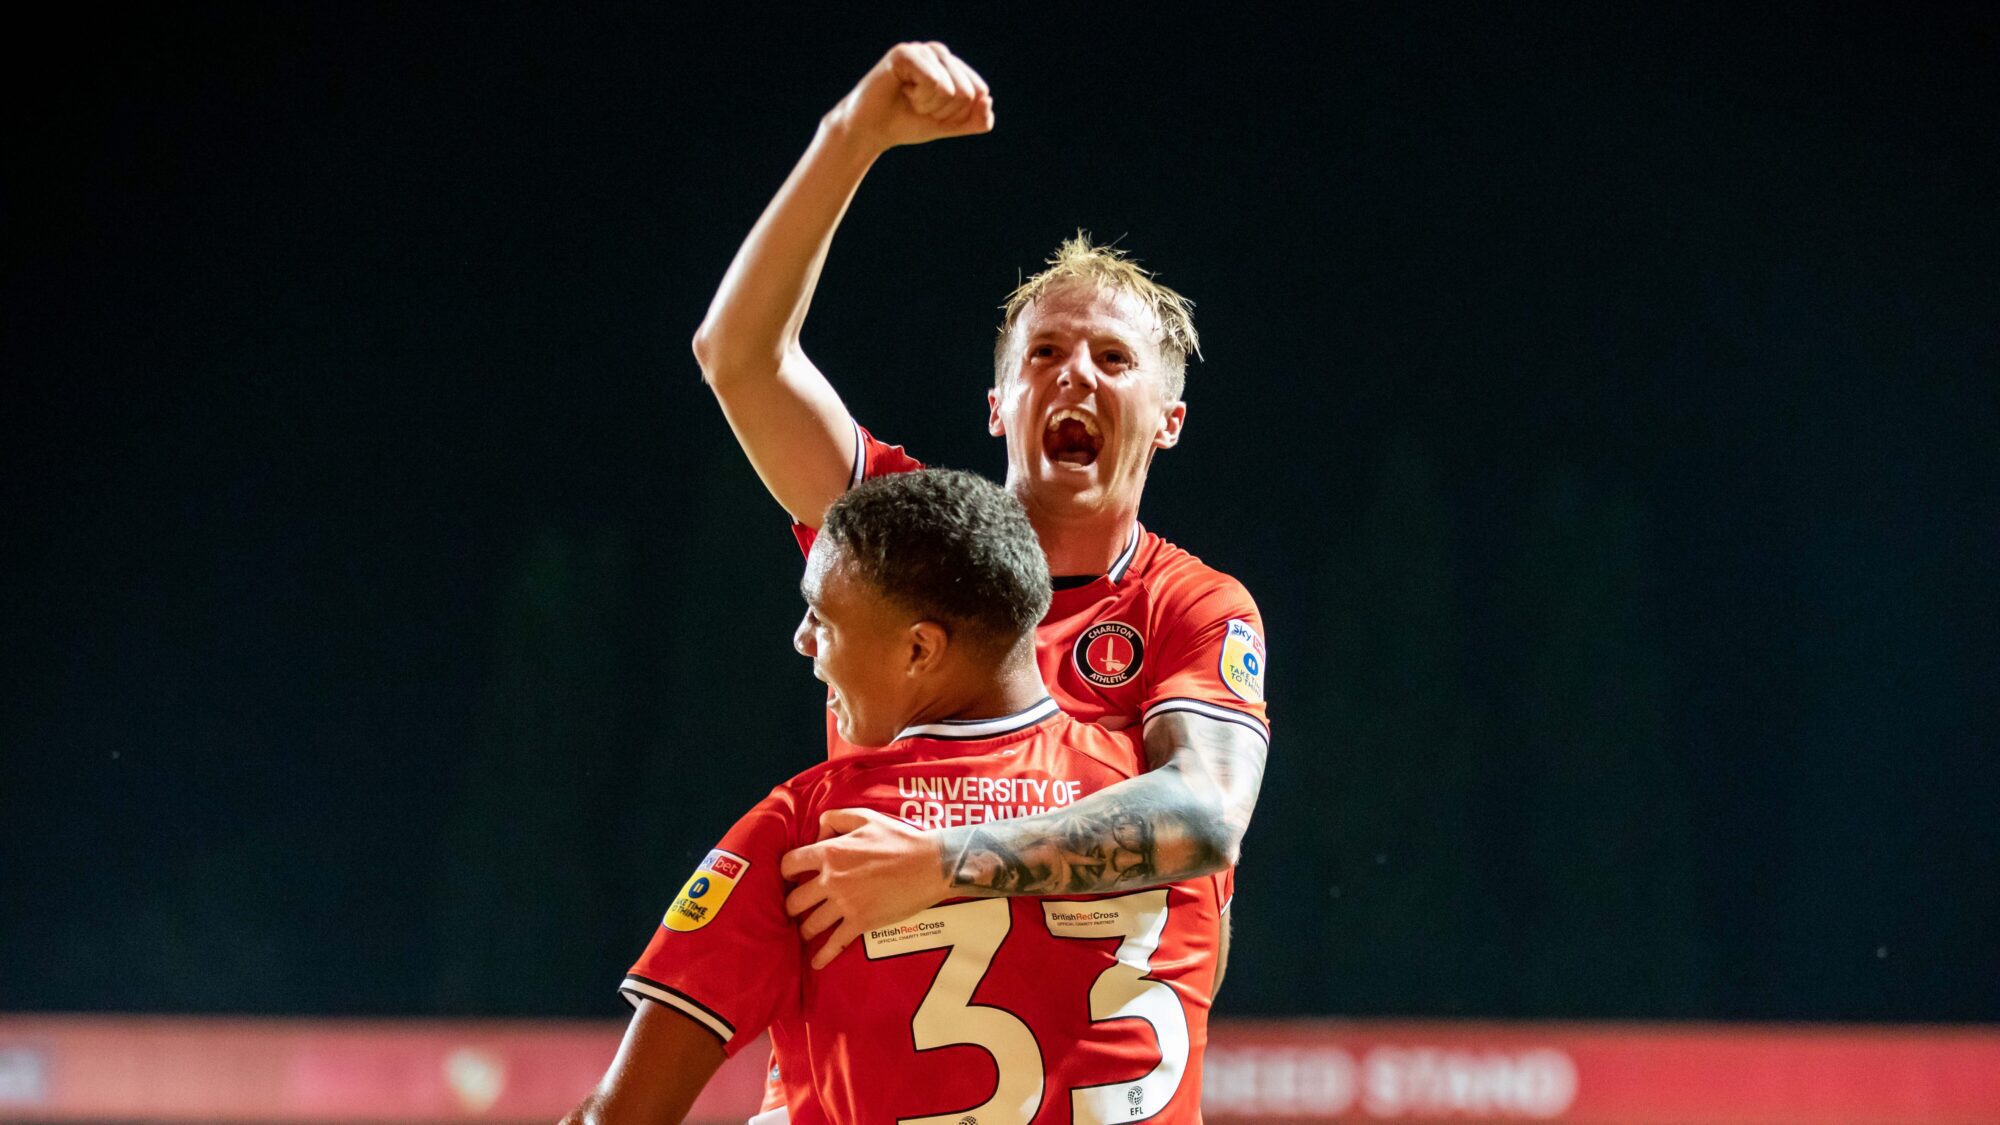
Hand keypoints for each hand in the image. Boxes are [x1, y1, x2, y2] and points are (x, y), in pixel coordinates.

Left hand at [779, 808, 952, 968]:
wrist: (929, 865)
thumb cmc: (900, 839)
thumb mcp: (866, 818)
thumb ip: (836, 819)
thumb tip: (819, 832)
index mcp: (830, 852)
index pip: (790, 864)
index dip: (786, 872)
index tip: (790, 877)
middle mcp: (832, 880)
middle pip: (795, 900)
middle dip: (792, 906)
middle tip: (796, 908)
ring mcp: (845, 904)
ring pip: (810, 925)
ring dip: (805, 931)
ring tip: (806, 933)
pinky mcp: (861, 923)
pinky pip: (835, 944)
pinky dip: (823, 956)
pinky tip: (816, 962)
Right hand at [826, 42, 994, 152]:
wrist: (871, 131)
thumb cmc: (907, 123)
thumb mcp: (949, 125)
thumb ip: (976, 120)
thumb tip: (987, 100)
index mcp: (953, 65)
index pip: (979, 92)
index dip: (957, 114)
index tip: (933, 113)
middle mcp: (939, 52)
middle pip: (968, 92)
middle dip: (943, 111)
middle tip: (918, 107)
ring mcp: (922, 50)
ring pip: (951, 90)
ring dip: (929, 106)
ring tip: (909, 99)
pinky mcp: (905, 53)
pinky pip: (933, 81)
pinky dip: (919, 97)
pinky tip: (902, 91)